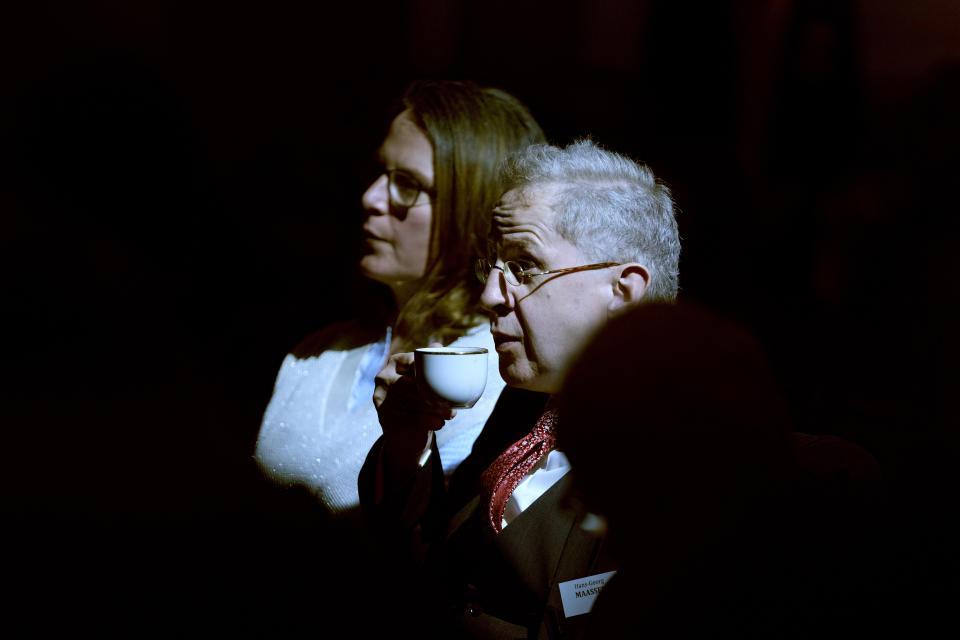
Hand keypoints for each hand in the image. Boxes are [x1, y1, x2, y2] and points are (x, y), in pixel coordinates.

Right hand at [374, 344, 455, 476]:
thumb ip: (431, 363)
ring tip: (449, 415)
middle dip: (435, 397)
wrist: (405, 428)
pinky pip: (407, 418)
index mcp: (396, 362)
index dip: (434, 376)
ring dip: (434, 411)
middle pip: (413, 386)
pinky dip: (426, 422)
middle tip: (453, 407)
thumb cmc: (419, 396)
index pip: (415, 364)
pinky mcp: (383, 414)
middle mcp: (384, 376)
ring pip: (411, 403)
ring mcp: (381, 396)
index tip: (450, 386)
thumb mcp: (424, 379)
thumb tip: (437, 346)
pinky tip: (439, 423)